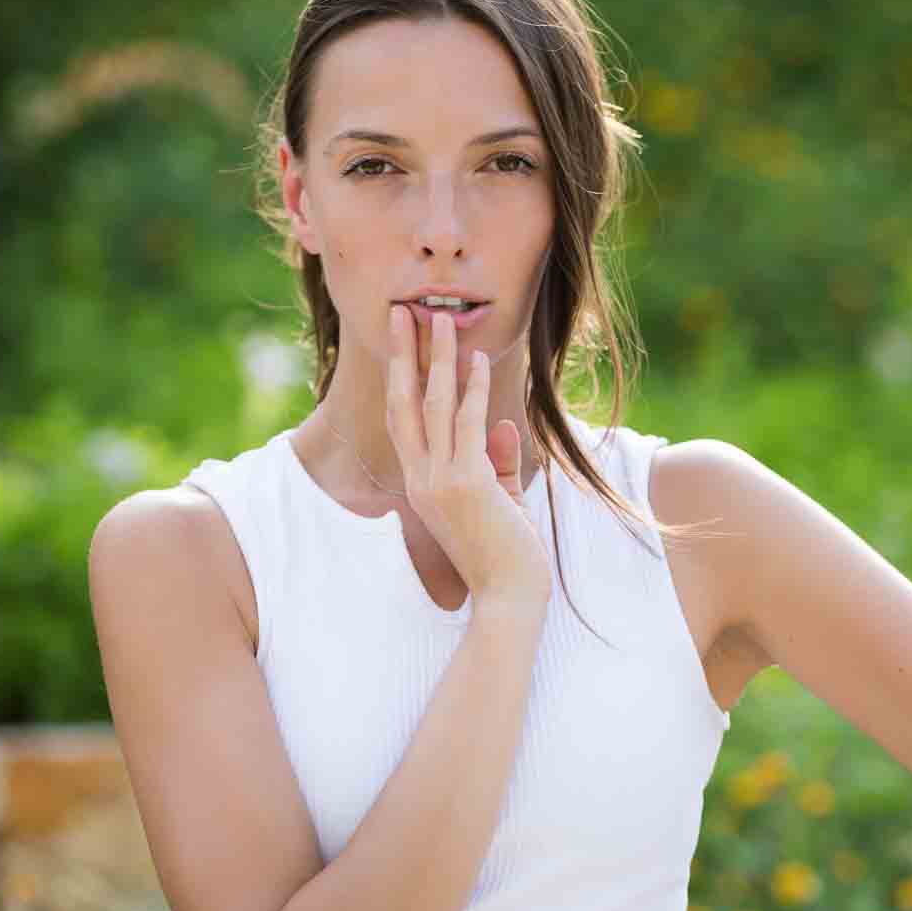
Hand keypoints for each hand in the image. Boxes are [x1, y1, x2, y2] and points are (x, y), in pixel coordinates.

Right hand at [386, 304, 552, 606]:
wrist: (509, 599)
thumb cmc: (506, 557)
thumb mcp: (500, 501)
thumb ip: (496, 462)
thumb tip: (496, 422)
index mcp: (421, 485)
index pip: (404, 420)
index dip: (402, 377)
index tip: (403, 342)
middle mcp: (422, 479)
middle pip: (405, 403)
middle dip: (404, 354)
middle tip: (403, 311)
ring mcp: (440, 480)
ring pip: (433, 406)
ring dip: (437, 359)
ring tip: (442, 319)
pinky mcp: (467, 483)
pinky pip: (467, 423)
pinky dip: (471, 389)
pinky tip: (476, 360)